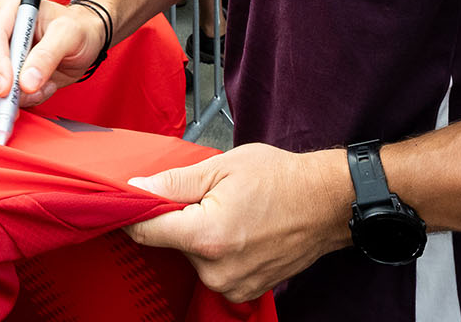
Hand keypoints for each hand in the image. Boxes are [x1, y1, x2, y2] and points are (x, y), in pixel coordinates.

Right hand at [0, 0, 102, 105]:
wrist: (83, 40)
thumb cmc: (77, 30)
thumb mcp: (70, 36)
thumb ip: (48, 56)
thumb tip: (26, 83)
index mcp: (9, 7)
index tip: (7, 89)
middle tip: (13, 107)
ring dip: (7, 96)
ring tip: (40, 92)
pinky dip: (13, 99)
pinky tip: (37, 92)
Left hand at [124, 144, 352, 302]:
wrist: (325, 204)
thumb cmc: (280, 180)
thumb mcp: (221, 168)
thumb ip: (173, 183)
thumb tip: (136, 189)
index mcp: (207, 237)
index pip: (145, 232)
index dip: (134, 212)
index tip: (135, 197)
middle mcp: (217, 270)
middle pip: (169, 242)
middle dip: (178, 218)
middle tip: (207, 197)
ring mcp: (232, 285)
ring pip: (190, 256)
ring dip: (198, 235)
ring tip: (230, 213)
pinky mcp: (243, 291)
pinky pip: (212, 268)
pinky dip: (216, 250)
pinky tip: (239, 231)